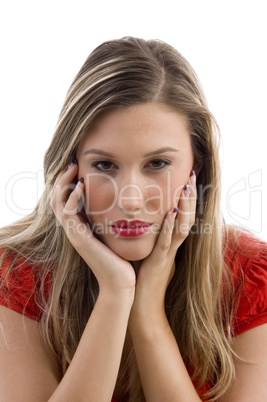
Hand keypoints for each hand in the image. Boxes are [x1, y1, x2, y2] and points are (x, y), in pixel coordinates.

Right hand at [49, 162, 135, 294]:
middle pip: (57, 198)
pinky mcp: (78, 238)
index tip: (79, 167)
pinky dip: (72, 198)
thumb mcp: (114, 233)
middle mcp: (73, 229)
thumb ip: (111, 219)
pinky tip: (82, 187)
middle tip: (73, 163)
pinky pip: (68, 214)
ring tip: (74, 168)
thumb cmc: (121, 259)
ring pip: (57, 203)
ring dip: (64, 183)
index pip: (66, 200)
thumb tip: (122, 203)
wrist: (121, 282)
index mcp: (80, 227)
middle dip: (63, 179)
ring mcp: (73, 234)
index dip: (69, 183)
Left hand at [130, 172, 196, 316]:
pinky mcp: (160, 262)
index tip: (186, 179)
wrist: (140, 304)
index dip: (186, 199)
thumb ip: (147, 236)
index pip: (182, 216)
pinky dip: (170, 228)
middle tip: (193, 176)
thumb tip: (139, 219)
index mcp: (169, 242)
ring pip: (183, 228)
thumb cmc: (140, 278)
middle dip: (190, 197)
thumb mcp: (146, 252)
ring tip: (187, 188)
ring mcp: (168, 254)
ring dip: (185, 208)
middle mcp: (172, 246)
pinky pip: (167, 243)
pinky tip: (171, 213)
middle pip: (188, 218)